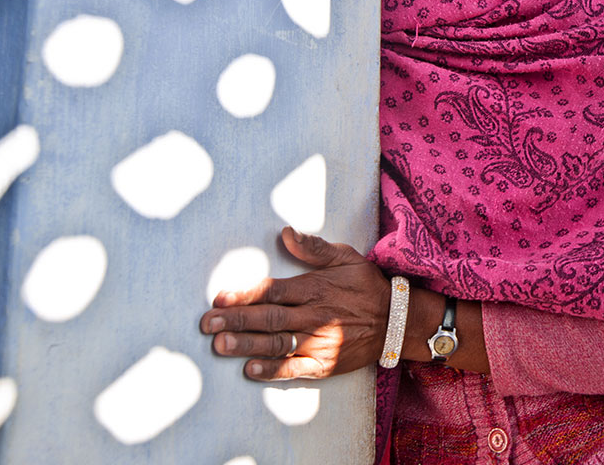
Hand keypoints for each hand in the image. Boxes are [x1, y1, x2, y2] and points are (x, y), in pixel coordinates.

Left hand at [199, 227, 390, 380]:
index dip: (245, 295)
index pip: (274, 291)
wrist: (396, 320)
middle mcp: (315, 316)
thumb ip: (314, 248)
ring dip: (247, 345)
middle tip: (208, 324)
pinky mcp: (325, 365)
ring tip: (220, 345)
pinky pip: (295, 369)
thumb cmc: (365, 285)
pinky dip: (272, 370)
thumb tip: (286, 232)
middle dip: (236, 321)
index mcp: (316, 288)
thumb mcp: (345, 257)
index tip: (219, 299)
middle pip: (269, 318)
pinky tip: (250, 369)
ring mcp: (320, 343)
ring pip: (277, 344)